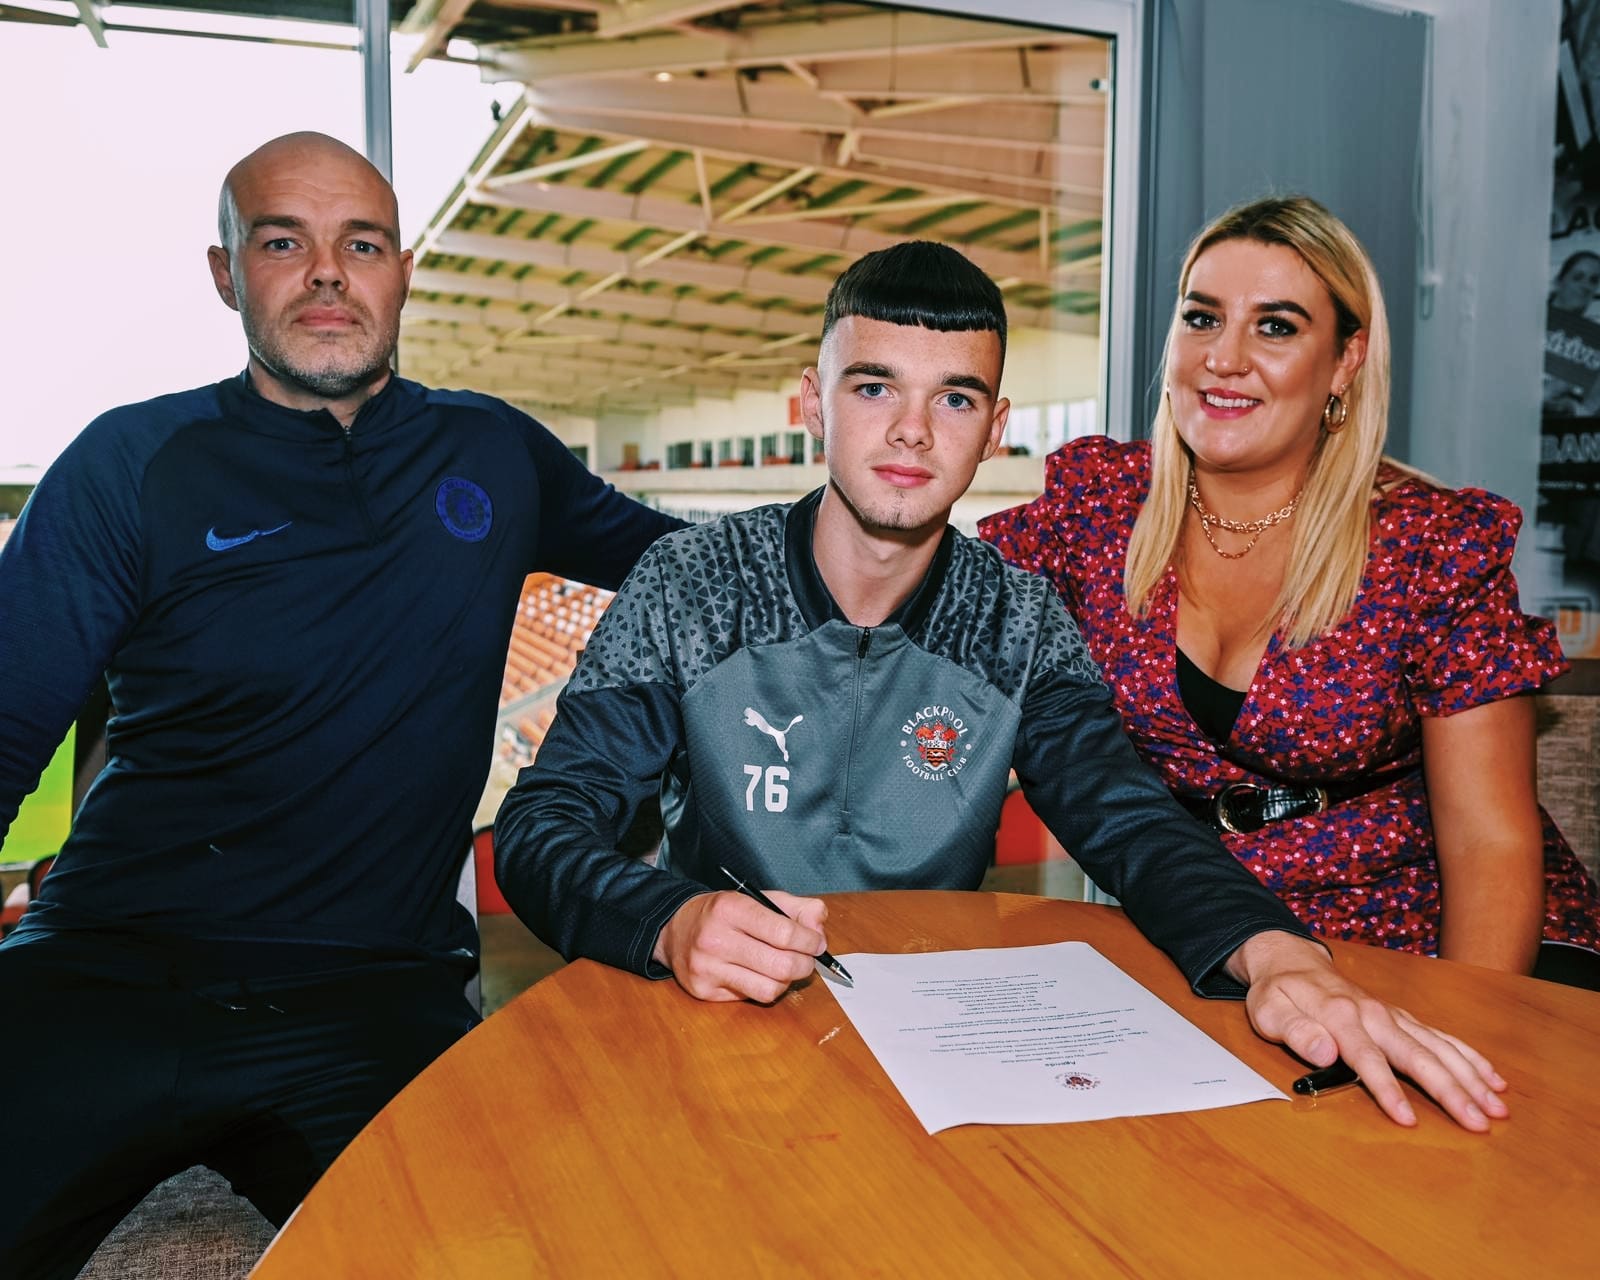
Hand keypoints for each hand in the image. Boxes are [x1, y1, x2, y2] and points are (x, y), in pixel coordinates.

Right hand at [653, 890, 828, 1002]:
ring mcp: (707, 968)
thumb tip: (820, 929)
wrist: (676, 928)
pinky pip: (752, 998)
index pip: (784, 932)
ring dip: (787, 981)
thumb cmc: (725, 914)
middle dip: (805, 964)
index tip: (817, 943)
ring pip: (769, 989)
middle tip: (807, 959)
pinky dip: (765, 988)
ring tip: (784, 968)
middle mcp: (715, 939)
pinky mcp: (704, 991)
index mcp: (731, 908)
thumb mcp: (759, 898)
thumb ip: (796, 908)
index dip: (810, 941)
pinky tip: (759, 974)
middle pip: (781, 965)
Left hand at [1228, 931, 1508, 1131]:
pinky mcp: (1403, 1019)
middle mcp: (1375, 1015)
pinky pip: (1443, 1038)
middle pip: (1419, 1057)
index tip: (1408, 1119)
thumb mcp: (1269, 1010)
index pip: (1369, 1060)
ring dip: (1471, 1078)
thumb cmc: (1279, 991)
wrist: (1292, 961)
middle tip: (1479, 1122)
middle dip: (1452, 1091)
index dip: (1388, 1091)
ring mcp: (1393, 1016)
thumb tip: (1324, 1052)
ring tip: (1498, 1107)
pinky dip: (1470, 1058)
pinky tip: (1493, 1078)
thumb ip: (1296, 1031)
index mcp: (1341, 1017)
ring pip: (1440, 1048)